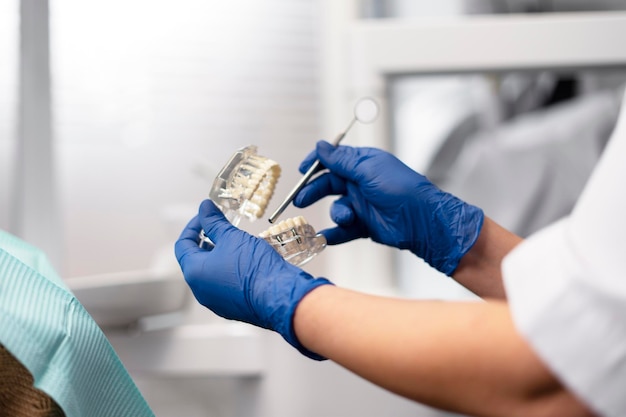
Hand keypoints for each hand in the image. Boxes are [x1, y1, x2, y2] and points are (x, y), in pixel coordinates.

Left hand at [175, 199, 331, 358]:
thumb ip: (214, 222)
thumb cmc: (254, 268)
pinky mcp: (233, 308)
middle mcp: (201, 291)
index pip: (183, 245)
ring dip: (219, 256)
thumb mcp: (233, 237)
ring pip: (211, 274)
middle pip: (195, 260)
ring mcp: (216, 302)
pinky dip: (229, 271)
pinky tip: (245, 261)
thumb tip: (205, 208)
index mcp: (194, 273)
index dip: (193, 226)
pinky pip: (225, 286)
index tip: (205, 217)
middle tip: (220, 228)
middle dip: (207, 241)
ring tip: (235, 243)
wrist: (280, 296)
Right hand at [294, 141, 483, 274]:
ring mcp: (362, 204)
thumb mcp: (367, 170)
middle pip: (328, 184)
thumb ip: (341, 161)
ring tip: (347, 218)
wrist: (421, 221)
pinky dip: (333, 234)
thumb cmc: (400, 188)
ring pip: (336, 208)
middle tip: (300, 200)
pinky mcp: (364, 225)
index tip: (301, 170)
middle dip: (314, 191)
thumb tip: (320, 146)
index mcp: (362, 163)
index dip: (316, 164)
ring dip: (337, 214)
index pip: (333, 159)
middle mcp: (360, 182)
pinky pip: (342, 230)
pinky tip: (324, 238)